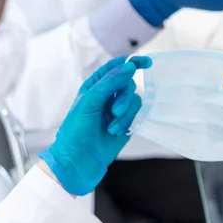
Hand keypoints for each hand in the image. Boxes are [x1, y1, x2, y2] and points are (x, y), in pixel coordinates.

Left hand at [39, 56, 151, 195]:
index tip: (146, 62)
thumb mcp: (90, 102)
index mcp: (94, 86)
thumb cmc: (76, 131)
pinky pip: (136, 115)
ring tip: (112, 127)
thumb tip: (129, 66)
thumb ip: (110, 82)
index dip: (131, 62)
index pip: (115, 67)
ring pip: (134, 100)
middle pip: (128, 84)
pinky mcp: (126, 123)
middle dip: (123, 97)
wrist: (78, 160)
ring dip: (125, 114)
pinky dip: (128, 123)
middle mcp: (107, 95)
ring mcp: (117, 109)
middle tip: (115, 112)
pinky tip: (116, 132)